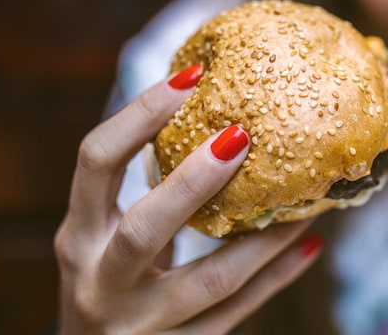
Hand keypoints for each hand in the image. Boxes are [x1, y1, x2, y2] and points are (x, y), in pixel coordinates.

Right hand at [55, 66, 321, 333]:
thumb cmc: (109, 283)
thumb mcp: (105, 237)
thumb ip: (143, 192)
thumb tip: (214, 110)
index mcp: (78, 236)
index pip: (95, 162)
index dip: (138, 116)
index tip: (190, 77)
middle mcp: (98, 280)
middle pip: (144, 228)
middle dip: (193, 182)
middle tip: (241, 135)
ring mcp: (138, 324)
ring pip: (207, 280)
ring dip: (262, 238)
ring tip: (306, 201)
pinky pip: (236, 312)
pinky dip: (275, 278)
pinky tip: (308, 245)